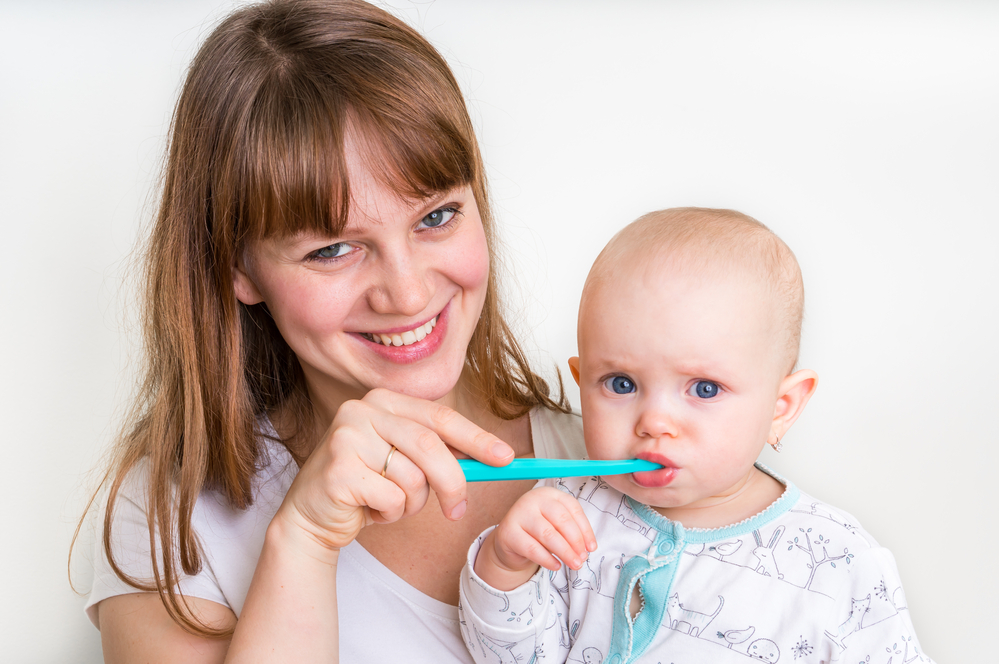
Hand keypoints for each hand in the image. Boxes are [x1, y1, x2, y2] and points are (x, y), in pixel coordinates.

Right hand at [273, 388, 515, 553]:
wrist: (313, 516)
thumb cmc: (367, 486)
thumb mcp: (406, 462)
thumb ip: (440, 453)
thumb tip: (494, 457)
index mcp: (384, 401)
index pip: (441, 417)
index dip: (477, 438)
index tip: (506, 458)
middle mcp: (362, 410)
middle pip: (430, 446)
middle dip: (453, 482)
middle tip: (458, 510)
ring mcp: (346, 437)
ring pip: (412, 478)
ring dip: (413, 504)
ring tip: (391, 504)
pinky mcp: (338, 470)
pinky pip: (391, 499)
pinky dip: (390, 514)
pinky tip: (370, 510)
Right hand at [474, 487, 596, 590]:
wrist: (510, 541)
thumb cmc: (538, 531)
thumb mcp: (555, 525)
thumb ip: (571, 531)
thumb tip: (586, 548)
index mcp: (549, 494)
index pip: (572, 508)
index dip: (585, 529)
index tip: (591, 547)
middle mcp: (533, 499)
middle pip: (561, 520)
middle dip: (576, 542)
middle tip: (583, 558)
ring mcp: (519, 513)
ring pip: (548, 534)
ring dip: (565, 552)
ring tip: (574, 564)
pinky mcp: (508, 532)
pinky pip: (532, 548)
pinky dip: (547, 559)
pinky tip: (556, 566)